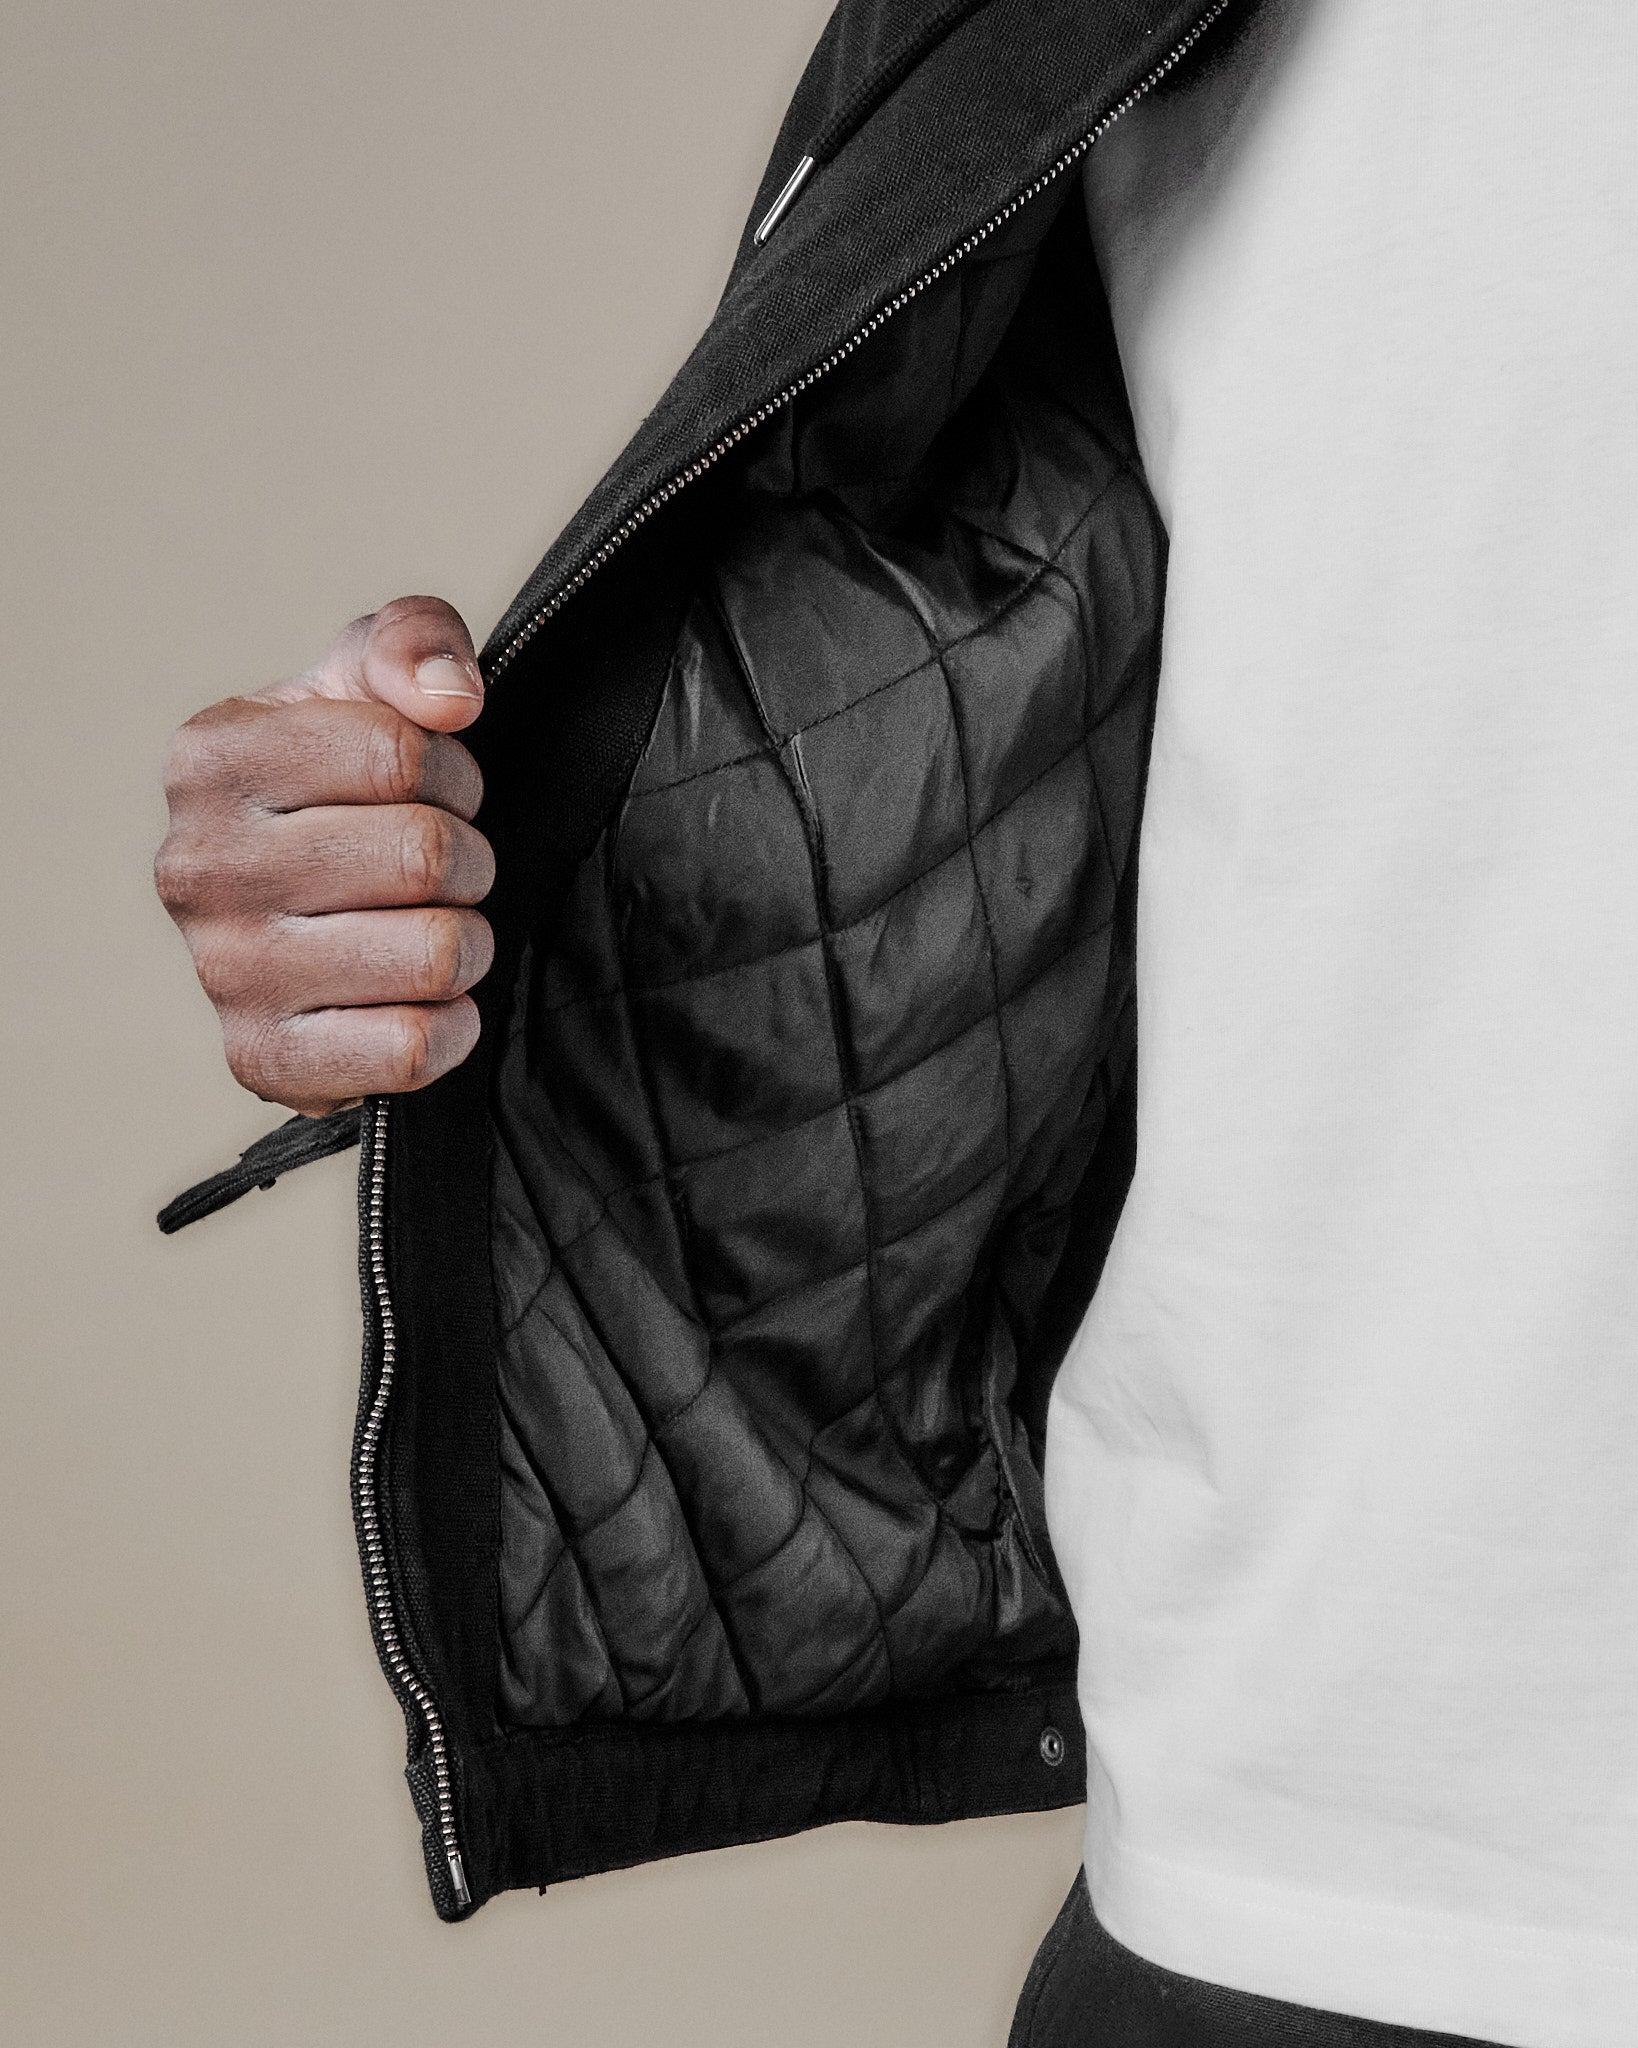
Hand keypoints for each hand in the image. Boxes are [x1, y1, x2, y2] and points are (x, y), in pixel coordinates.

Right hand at [155, 596, 495, 1116]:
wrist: (311, 919)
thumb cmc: (347, 787)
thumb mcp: (373, 680)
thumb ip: (413, 640)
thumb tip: (450, 697)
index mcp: (210, 757)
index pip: (403, 753)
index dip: (451, 772)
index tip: (431, 787)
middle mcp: (197, 866)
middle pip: (426, 856)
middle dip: (468, 859)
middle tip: (442, 869)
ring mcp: (224, 971)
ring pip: (436, 954)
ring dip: (468, 942)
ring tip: (433, 929)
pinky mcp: (262, 1060)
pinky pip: (409, 1050)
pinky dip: (450, 1029)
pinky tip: (423, 1003)